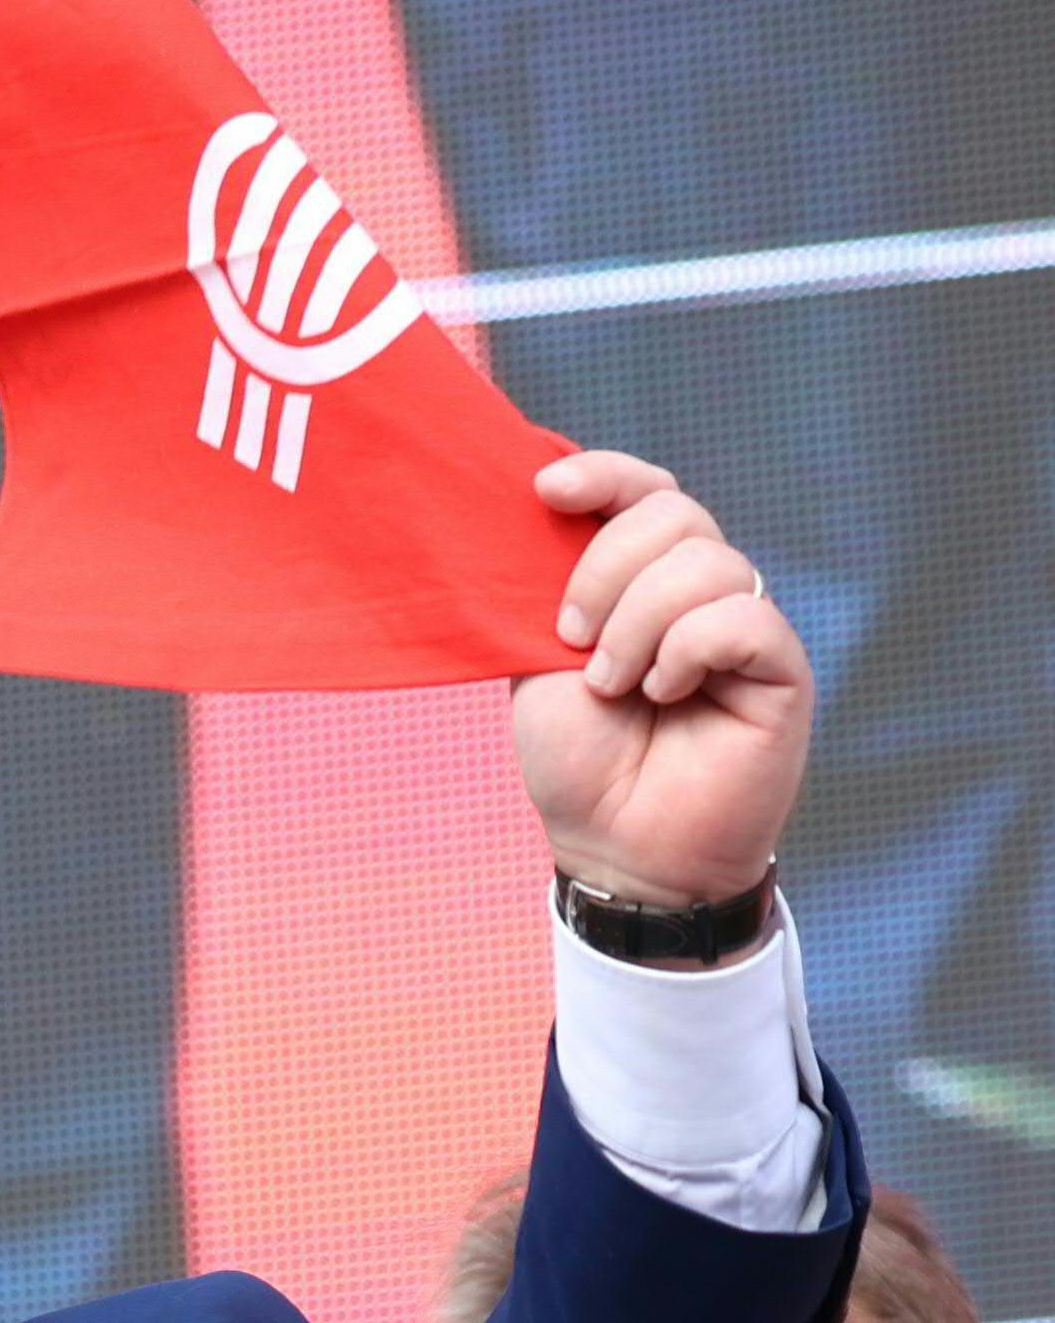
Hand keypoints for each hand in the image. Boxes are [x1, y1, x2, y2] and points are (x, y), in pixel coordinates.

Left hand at [513, 451, 811, 907]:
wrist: (617, 847)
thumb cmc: (582, 764)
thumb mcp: (541, 664)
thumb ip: (554, 590)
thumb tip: (543, 510)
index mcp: (640, 582)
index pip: (642, 492)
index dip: (602, 475)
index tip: (546, 490)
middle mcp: (699, 592)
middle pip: (671, 512)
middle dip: (605, 569)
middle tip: (573, 642)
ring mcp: (743, 624)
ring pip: (705, 561)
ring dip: (638, 623)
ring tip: (616, 685)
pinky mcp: (781, 667)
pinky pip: (742, 617)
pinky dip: (688, 649)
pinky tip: (667, 692)